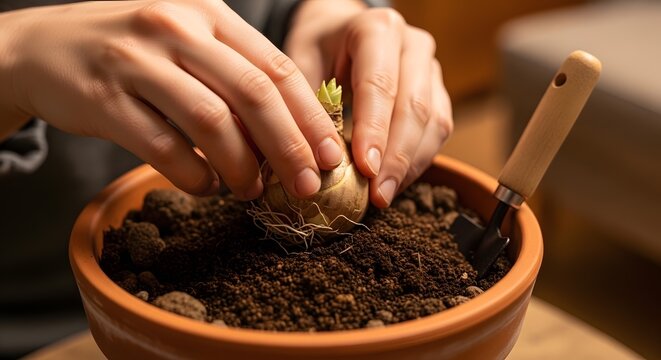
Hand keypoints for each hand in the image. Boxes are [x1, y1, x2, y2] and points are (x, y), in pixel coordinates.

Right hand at [0, 0, 345, 199]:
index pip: (276, 68)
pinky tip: (207, 185)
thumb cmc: (134, 50)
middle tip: (306, 186)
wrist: (44, 46)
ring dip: (241, 166)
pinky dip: (194, 174)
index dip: (310, 118)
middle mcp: (177, 28)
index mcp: (209, 14)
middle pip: (253, 94)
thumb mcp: (189, 42)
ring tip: (252, 191)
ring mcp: (137, 61)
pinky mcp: (103, 97)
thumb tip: (291, 135)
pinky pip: (162, 147)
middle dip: (289, 148)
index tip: (331, 157)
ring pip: (210, 121)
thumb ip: (236, 76)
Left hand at [285, 1, 452, 207]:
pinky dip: (418, 161)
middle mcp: (412, 44)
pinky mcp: (438, 92)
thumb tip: (316, 162)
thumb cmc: (315, 51)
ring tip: (384, 196)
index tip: (365, 168)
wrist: (337, 33)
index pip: (379, 84)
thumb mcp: (298, 65)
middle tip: (378, 194)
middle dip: (396, 156)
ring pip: (433, 121)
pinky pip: (439, 130)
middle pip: (413, 106)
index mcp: (376, 29)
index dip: (374, 130)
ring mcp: (430, 68)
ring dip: (410, 164)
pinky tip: (395, 183)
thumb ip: (308, 107)